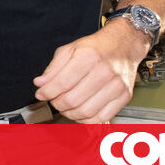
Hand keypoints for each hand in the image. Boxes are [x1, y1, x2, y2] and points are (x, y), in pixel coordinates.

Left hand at [32, 21, 148, 122]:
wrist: (124, 44)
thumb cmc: (97, 47)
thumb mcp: (70, 49)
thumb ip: (53, 67)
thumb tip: (40, 83)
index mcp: (89, 57)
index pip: (62, 83)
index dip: (47, 92)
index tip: (41, 94)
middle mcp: (104, 72)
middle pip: (73, 100)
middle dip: (57, 103)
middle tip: (53, 100)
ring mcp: (116, 86)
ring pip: (86, 112)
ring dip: (69, 113)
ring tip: (64, 107)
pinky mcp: (124, 96)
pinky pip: (102, 117)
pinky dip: (86, 120)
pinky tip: (79, 112)